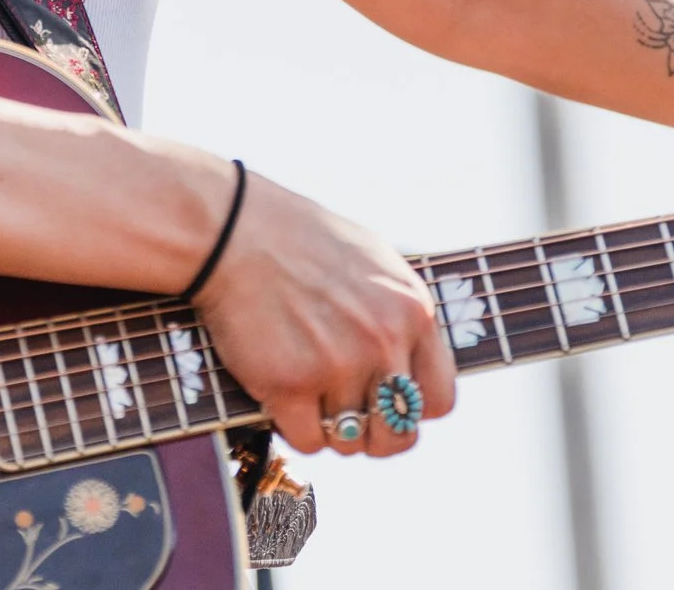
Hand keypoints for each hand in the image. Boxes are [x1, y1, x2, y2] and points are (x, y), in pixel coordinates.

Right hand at [191, 174, 455, 457]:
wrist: (234, 231)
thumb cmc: (300, 240)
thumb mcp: (376, 262)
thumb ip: (400, 314)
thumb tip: (412, 364)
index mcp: (412, 312)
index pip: (439, 401)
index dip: (412, 409)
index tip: (387, 401)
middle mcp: (382, 342)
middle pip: (399, 434)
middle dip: (375, 434)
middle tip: (349, 417)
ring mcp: (336, 365)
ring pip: (350, 441)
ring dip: (331, 430)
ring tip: (312, 401)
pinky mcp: (288, 382)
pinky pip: (308, 441)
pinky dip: (295, 429)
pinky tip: (284, 399)